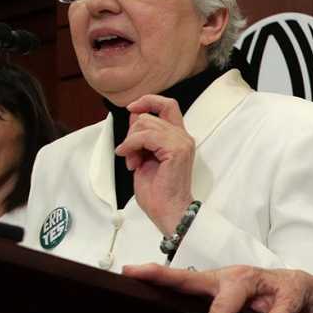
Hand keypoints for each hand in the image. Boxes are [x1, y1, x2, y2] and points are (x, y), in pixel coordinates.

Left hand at [115, 95, 194, 234]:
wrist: (168, 211)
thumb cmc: (158, 191)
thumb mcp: (145, 156)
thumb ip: (143, 136)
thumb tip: (134, 116)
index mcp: (179, 137)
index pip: (168, 104)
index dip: (148, 101)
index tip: (131, 108)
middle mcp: (183, 137)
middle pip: (149, 116)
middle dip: (131, 133)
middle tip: (129, 154)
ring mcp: (181, 142)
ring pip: (145, 124)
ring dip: (130, 142)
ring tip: (132, 161)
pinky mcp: (175, 150)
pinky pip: (145, 136)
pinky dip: (131, 145)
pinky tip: (131, 161)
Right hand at [122, 263, 312, 312]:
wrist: (290, 286)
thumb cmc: (288, 290)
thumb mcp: (292, 301)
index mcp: (243, 279)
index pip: (224, 305)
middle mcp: (224, 277)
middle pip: (189, 278)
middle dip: (161, 275)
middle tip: (134, 272)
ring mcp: (214, 282)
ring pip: (182, 280)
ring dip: (157, 277)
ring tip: (130, 274)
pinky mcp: (209, 289)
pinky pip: (185, 287)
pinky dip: (165, 285)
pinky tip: (147, 288)